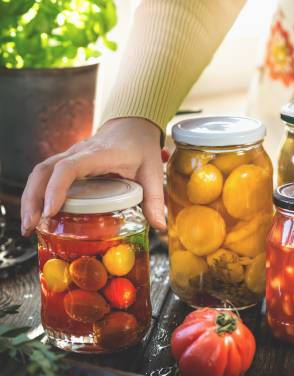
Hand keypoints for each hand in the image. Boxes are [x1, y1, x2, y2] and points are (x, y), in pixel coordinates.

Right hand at [21, 117, 165, 235]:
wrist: (133, 125)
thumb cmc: (141, 146)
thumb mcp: (152, 171)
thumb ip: (154, 198)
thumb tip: (159, 226)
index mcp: (98, 154)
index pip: (68, 168)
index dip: (56, 189)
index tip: (51, 211)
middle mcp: (78, 153)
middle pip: (44, 171)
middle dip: (33, 199)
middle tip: (31, 227)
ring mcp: (70, 156)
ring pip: (40, 172)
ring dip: (30, 197)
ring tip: (29, 226)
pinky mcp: (68, 162)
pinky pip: (45, 175)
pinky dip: (37, 193)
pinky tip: (38, 214)